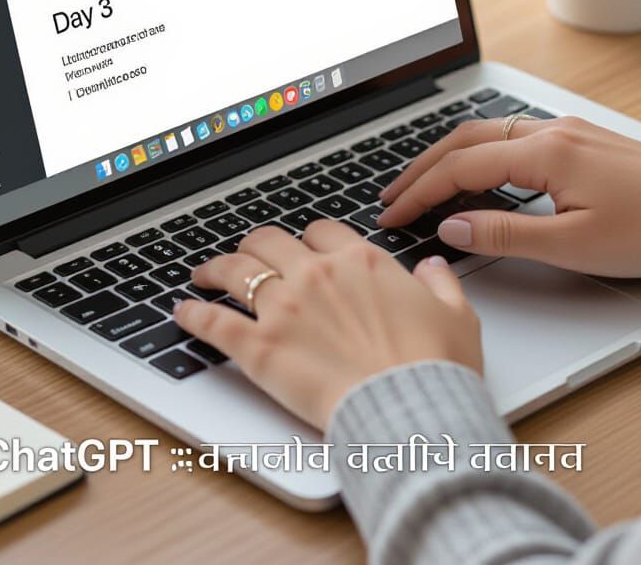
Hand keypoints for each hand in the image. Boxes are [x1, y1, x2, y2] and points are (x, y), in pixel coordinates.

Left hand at [175, 219, 482, 430]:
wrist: (409, 409)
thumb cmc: (434, 367)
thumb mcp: (457, 315)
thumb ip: (441, 284)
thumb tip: (433, 267)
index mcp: (361, 261)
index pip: (321, 231)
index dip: (310, 239)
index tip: (304, 249)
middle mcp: (317, 274)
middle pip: (270, 241)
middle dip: (256, 245)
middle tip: (246, 255)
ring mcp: (284, 308)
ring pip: (236, 270)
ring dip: (216, 268)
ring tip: (204, 273)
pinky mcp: (260, 347)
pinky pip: (214, 322)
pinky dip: (194, 316)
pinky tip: (182, 313)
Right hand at [377, 115, 640, 276]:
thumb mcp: (575, 245)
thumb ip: (507, 235)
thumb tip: (452, 227)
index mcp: (545, 153)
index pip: (460, 168)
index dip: (419, 192)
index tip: (392, 214)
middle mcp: (550, 132)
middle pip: (464, 140)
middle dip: (422, 166)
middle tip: (391, 194)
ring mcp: (565, 131)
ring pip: (487, 134)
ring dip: (448, 156)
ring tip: (422, 182)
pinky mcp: (578, 139)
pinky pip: (511, 136)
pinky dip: (478, 153)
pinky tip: (475, 172)